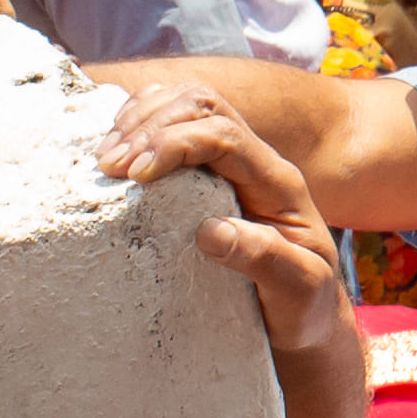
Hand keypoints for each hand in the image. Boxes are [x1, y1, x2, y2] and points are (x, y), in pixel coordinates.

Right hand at [92, 83, 361, 360]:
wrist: (310, 312)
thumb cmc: (304, 304)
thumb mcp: (297, 291)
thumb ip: (264, 259)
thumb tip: (210, 230)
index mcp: (277, 184)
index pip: (226, 136)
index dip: (176, 144)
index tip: (135, 174)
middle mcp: (257, 162)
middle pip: (205, 107)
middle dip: (151, 125)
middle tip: (109, 166)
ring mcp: (234, 162)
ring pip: (189, 105)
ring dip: (141, 119)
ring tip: (105, 158)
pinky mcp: (211, 172)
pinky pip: (177, 123)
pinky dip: (141, 123)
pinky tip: (116, 145)